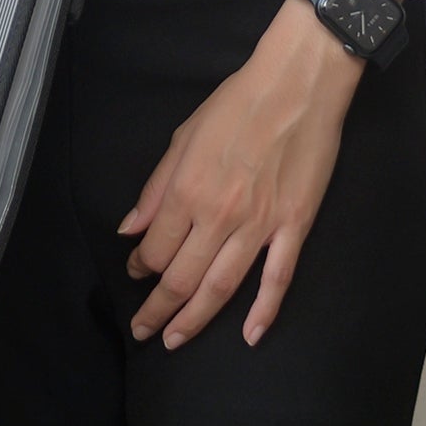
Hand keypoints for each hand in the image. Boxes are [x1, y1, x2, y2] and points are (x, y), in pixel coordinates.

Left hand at [118, 0, 364, 349]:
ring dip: (194, 320)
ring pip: (221, 288)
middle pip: (181, 279)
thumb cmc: (236, 104)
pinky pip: (277, 278)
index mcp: (187, 192)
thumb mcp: (183, 137)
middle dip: (156, 310)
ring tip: (174, 340)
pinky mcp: (294, 226)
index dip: (140, 267)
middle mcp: (218, 216)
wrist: (297, 85)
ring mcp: (259, 226)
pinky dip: (263, 312)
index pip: (154, 249)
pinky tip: (249, 336)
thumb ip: (155, 188)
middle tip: (143, 330)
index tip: (136, 272)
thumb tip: (128, 229)